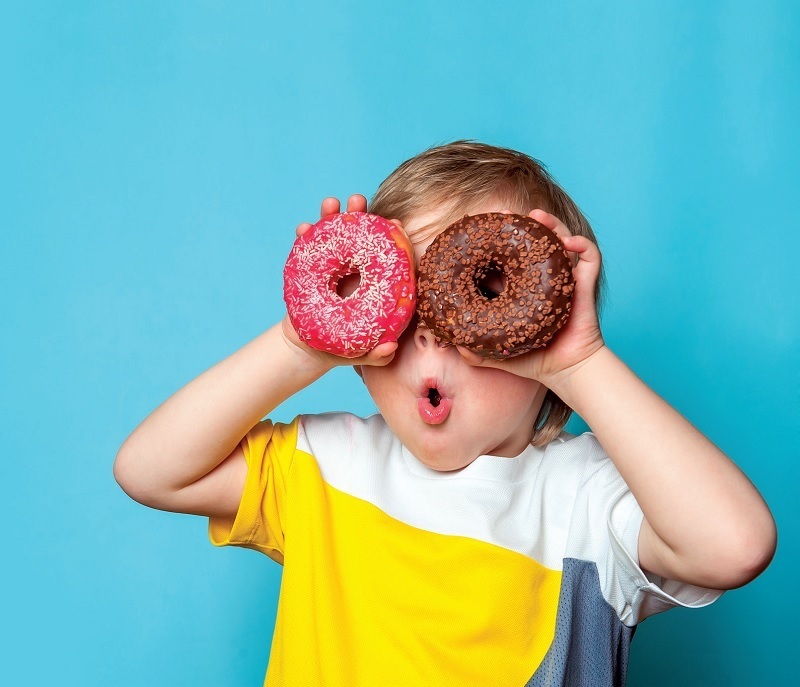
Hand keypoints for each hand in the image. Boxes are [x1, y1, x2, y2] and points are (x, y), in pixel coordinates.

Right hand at [285, 194, 401, 369]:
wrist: (308, 348)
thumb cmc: (342, 349)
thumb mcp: (360, 353)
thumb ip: (376, 354)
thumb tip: (390, 348)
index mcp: (375, 284)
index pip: (387, 257)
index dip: (392, 240)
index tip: (395, 225)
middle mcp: (356, 269)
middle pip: (360, 237)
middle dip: (360, 216)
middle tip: (357, 201)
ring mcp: (334, 266)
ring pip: (334, 236)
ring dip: (332, 216)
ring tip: (330, 204)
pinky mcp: (312, 267)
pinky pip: (309, 248)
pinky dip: (305, 235)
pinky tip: (302, 228)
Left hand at [456, 209, 604, 388]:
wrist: (566, 371)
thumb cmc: (534, 361)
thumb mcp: (498, 354)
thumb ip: (476, 352)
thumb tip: (454, 345)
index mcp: (520, 288)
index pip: (507, 256)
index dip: (497, 240)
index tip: (484, 228)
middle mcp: (541, 277)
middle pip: (534, 240)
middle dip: (521, 223)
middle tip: (506, 214)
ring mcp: (564, 277)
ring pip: (560, 240)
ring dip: (550, 225)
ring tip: (537, 216)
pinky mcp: (585, 284)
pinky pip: (589, 257)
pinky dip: (582, 245)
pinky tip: (569, 243)